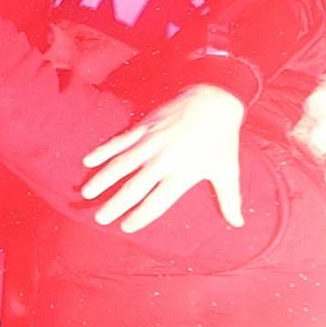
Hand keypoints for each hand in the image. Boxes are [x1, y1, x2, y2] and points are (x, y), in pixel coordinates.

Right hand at [82, 81, 246, 234]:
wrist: (214, 100)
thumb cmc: (221, 140)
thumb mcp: (228, 170)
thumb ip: (229, 199)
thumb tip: (238, 223)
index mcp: (183, 173)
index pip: (158, 201)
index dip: (141, 215)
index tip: (126, 226)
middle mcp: (164, 159)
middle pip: (135, 186)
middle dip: (115, 204)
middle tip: (100, 218)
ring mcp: (151, 142)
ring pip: (121, 164)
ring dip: (102, 179)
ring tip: (87, 194)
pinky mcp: (144, 127)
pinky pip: (119, 141)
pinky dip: (103, 150)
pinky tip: (88, 161)